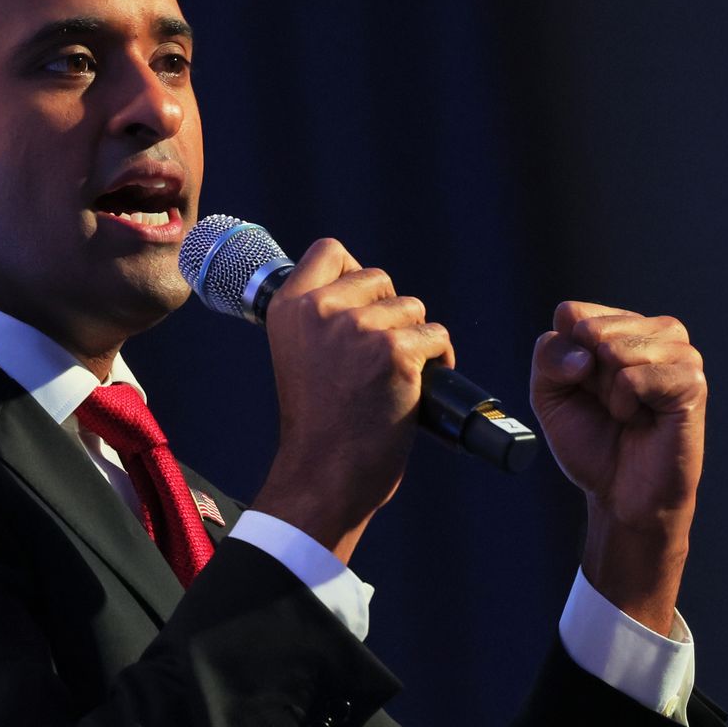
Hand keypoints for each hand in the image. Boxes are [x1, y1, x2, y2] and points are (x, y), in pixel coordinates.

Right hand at [254, 238, 452, 562]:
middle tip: (379, 357)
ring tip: (396, 376)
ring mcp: (359, 329)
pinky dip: (439, 359)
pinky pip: (437, 336)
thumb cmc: (318, 424)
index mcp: (288, 307)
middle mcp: (321, 311)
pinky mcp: (395, 353)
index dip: (354, 273)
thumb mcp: (300, 355)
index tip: (360, 306)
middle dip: (390, 312)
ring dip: (415, 338)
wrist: (324, 476)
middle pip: (380, 279)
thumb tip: (367, 290)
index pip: (330, 250)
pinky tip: (420, 385)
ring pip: (413, 308)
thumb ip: (322, 318)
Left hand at [531, 302, 705, 631]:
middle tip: (609, 405)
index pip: (572, 313)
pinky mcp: (691, 379)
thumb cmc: (593, 443)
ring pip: (614, 349)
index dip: (564, 359)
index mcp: (622, 327)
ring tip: (628, 412)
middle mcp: (654, 331)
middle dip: (587, 377)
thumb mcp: (549, 395)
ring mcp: (678, 352)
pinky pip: (634, 377)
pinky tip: (643, 419)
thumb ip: (549, 355)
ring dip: (609, 393)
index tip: (583, 389)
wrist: (621, 496)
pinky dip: (626, 405)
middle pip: (590, 328)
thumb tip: (587, 349)